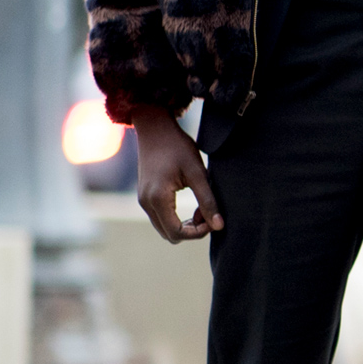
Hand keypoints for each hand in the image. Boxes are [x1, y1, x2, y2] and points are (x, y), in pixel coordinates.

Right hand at [132, 104, 220, 242]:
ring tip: (202, 207)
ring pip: (165, 228)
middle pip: (169, 234)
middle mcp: (146, 203)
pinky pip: (161, 217)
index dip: (198, 232)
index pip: (177, 232)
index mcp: (157, 198)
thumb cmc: (177, 147)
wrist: (154, 128)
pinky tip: (193, 202)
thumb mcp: (197, 173)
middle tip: (208, 213)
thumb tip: (219, 226)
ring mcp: (143, 200)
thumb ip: (208, 201)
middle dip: (192, 230)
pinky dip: (176, 217)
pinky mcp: (145, 196)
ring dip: (184, 224)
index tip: (213, 220)